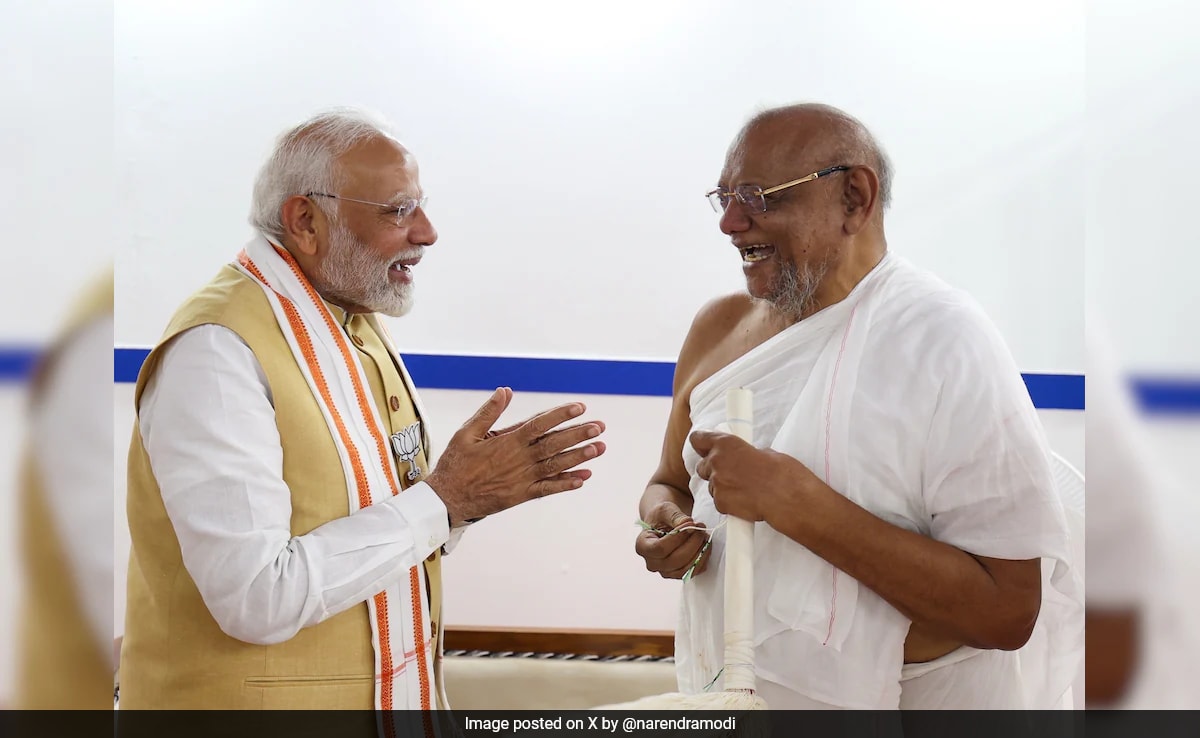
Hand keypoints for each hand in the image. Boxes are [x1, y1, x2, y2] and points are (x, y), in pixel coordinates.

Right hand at [425, 387, 605, 523]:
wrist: (448, 499)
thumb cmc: (455, 463)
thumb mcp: (466, 432)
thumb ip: (488, 412)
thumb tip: (505, 390)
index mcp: (506, 442)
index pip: (539, 424)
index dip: (561, 415)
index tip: (580, 407)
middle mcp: (518, 460)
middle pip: (554, 444)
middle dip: (578, 434)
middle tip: (600, 427)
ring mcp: (522, 479)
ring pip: (556, 466)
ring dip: (579, 457)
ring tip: (599, 448)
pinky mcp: (521, 495)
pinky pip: (547, 489)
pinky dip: (566, 484)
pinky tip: (583, 479)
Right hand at [634, 501, 711, 578]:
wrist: (665, 524)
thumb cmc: (662, 517)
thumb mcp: (665, 510)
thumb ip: (675, 517)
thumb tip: (688, 525)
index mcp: (642, 546)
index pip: (660, 548)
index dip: (678, 538)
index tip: (690, 525)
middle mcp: (652, 562)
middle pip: (674, 560)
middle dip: (692, 544)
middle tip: (700, 529)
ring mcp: (665, 571)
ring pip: (685, 569)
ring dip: (699, 552)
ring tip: (704, 535)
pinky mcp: (678, 574)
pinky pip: (693, 571)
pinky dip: (702, 559)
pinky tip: (705, 545)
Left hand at [689, 429, 809, 522]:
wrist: (789, 499)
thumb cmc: (783, 474)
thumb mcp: (765, 453)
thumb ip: (747, 453)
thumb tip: (745, 458)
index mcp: (726, 443)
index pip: (698, 439)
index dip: (702, 444)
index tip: (705, 447)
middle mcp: (716, 462)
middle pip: (702, 466)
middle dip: (714, 470)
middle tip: (732, 473)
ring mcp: (717, 484)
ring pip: (712, 486)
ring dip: (723, 487)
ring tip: (745, 490)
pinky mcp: (720, 503)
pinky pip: (719, 501)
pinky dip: (729, 502)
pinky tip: (745, 501)